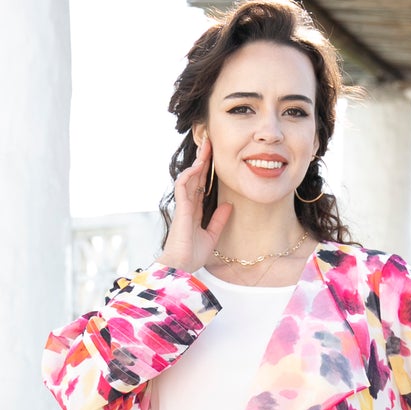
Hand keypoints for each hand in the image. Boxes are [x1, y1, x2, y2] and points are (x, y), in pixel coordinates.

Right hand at [164, 134, 233, 272]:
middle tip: (210, 143)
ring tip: (206, 148)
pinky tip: (197, 166)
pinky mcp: (180, 209)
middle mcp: (188, 205)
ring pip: (188, 178)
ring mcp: (183, 206)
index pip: (201, 185)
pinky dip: (188, 176)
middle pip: (195, 177)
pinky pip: (182, 187)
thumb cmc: (191, 255)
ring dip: (197, 163)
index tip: (214, 157)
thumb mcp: (212, 235)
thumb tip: (230, 205)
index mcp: (194, 210)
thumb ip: (219, 220)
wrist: (181, 267)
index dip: (206, 171)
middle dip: (202, 160)